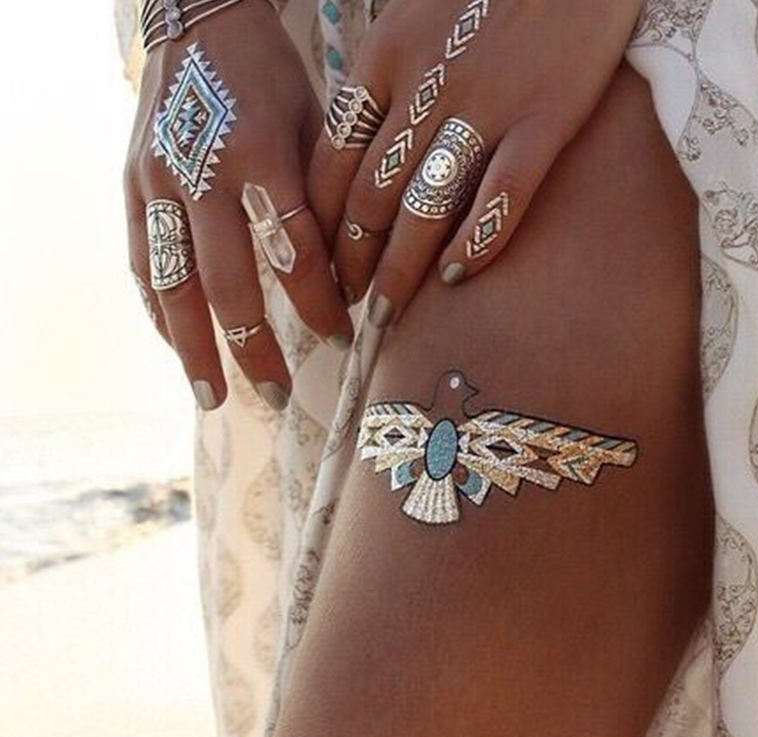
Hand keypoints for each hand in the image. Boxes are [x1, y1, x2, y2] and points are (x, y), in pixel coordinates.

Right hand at [124, 0, 351, 410]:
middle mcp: (202, 175)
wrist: (197, 21)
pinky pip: (142, 262)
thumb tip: (343, 275)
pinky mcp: (132, 186)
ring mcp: (157, 183)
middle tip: (278, 396)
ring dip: (194, 349)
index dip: (320, 303)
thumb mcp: (315, 123)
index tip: (342, 337)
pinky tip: (176, 345)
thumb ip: (325, 198)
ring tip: (213, 397)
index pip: (295, 253)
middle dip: (255, 349)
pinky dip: (159, 310)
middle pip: (229, 286)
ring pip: (174, 286)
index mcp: (260, 155)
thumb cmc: (270, 76)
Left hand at [308, 0, 642, 326]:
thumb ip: (384, 87)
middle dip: (352, 263)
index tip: (322, 267)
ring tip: (387, 313)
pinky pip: (503, 194)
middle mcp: (426, 86)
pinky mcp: (547, 116)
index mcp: (384, 59)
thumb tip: (361, 163)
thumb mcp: (412, 20)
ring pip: (425, 208)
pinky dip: (478, 241)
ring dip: (400, 271)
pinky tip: (458, 276)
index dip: (322, 227)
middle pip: (372, 198)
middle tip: (348, 305)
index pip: (333, 164)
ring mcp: (488, 103)